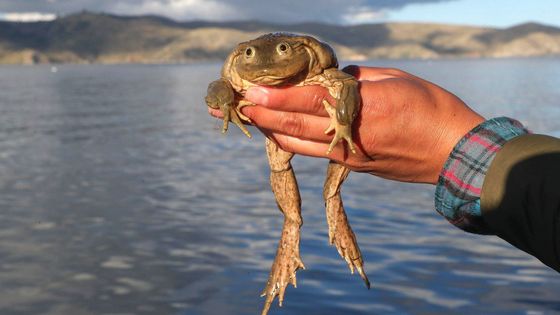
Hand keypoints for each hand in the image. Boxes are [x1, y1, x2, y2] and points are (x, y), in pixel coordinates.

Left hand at [208, 66, 483, 183]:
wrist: (455, 155)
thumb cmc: (432, 109)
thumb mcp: (396, 80)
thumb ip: (356, 79)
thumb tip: (329, 80)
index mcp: (363, 108)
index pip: (310, 101)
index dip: (276, 96)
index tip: (250, 92)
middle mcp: (350, 135)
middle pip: (296, 126)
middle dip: (263, 115)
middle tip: (237, 106)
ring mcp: (349, 155)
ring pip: (300, 144)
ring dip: (272, 131)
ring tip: (251, 119)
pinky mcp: (352, 166)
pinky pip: (314, 153)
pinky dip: (293, 142)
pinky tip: (280, 134)